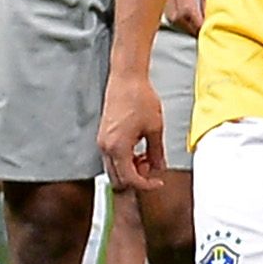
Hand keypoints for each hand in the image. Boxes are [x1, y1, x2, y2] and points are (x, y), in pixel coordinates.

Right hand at [98, 67, 171, 196]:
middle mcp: (106, 147)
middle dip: (136, 178)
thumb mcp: (155, 128)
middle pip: (118, 179)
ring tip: (146, 155)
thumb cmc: (139, 98)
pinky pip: (112, 157)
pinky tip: (138, 149)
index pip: (129, 179)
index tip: (157, 182)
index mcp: (118, 148)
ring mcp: (102, 141)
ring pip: (114, 168)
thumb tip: (159, 167)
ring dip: (130, 169)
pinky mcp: (104, 136)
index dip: (146, 185)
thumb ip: (157, 153)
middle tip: (151, 167)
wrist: (127, 79)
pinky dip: (125, 159)